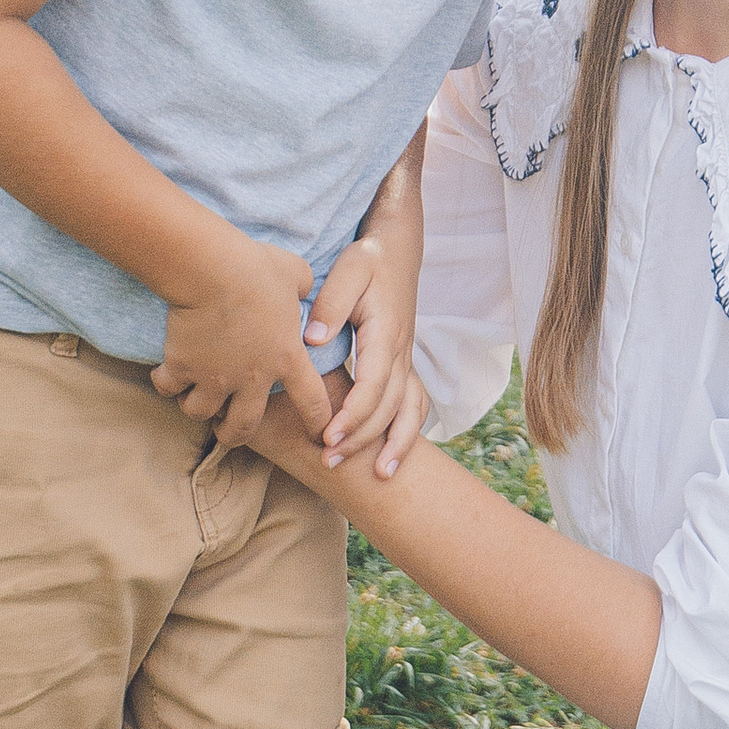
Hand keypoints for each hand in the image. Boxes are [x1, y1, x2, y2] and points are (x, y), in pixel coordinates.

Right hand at [151, 229, 325, 450]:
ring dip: (198, 407)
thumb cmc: (256, 267)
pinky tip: (165, 372)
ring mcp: (214, 377)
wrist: (211, 268)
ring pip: (201, 413)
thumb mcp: (294, 273)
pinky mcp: (182, 368)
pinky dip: (166, 383)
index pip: (313, 402)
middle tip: (227, 429)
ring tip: (193, 396)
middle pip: (243, 427)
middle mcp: (252, 378)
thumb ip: (302, 287)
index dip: (318, 422)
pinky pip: (169, 389)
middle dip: (234, 435)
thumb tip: (302, 287)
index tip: (320, 435)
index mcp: (286, 358)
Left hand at [307, 219, 429, 480]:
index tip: (328, 437)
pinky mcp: (405, 365)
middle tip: (330, 462)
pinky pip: (415, 405)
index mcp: (386, 333)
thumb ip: (331, 304)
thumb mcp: (348, 271)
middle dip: (363, 439)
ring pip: (409, 411)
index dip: (352, 415)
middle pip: (388, 406)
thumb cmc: (368, 261)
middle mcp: (402, 352)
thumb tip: (313, 339)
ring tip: (380, 477)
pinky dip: (408, 432)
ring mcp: (407, 360)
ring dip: (394, 444)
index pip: (372, 384)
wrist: (398, 251)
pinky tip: (393, 457)